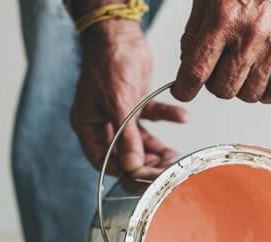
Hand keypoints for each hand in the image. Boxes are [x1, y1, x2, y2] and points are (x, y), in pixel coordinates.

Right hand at [71, 21, 187, 181]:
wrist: (119, 32)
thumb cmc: (108, 61)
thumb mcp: (118, 102)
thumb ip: (126, 136)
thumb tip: (134, 166)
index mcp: (87, 125)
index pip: (103, 161)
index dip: (123, 173)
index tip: (144, 180)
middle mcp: (102, 124)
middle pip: (124, 155)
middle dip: (145, 164)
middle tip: (165, 172)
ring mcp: (119, 115)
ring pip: (140, 142)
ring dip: (158, 149)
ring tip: (176, 156)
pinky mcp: (135, 104)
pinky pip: (152, 119)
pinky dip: (167, 119)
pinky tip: (182, 118)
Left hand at [172, 0, 270, 103]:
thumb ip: (195, 31)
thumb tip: (188, 63)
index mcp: (223, 19)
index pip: (196, 72)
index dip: (185, 88)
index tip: (184, 90)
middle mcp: (249, 36)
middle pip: (222, 89)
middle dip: (213, 83)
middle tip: (216, 69)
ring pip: (248, 95)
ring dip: (240, 88)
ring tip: (240, 69)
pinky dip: (266, 92)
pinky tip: (259, 78)